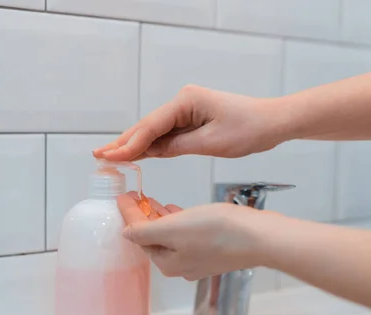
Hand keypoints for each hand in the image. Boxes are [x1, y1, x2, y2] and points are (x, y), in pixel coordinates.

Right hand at [94, 85, 283, 160]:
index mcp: (186, 101)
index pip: (151, 127)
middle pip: (147, 126)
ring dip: (133, 145)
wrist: (272, 122)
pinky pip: (166, 134)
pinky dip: (151, 145)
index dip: (130, 144)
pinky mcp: (191, 119)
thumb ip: (177, 147)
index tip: (111, 158)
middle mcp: (182, 101)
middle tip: (98, 155)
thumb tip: (151, 153)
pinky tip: (134, 153)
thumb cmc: (248, 129)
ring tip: (108, 155)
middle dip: (123, 143)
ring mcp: (185, 110)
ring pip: (154, 131)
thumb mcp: (211, 143)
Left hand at [117, 194, 276, 280]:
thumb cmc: (216, 231)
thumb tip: (126, 233)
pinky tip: (176, 210)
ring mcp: (198, 259)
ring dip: (159, 217)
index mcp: (167, 263)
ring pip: (170, 236)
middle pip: (153, 238)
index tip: (122, 196)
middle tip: (135, 196)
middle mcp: (180, 266)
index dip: (129, 214)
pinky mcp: (213, 250)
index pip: (139, 236)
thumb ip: (145, 232)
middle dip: (142, 216)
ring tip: (152, 200)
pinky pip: (186, 235)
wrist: (259, 237)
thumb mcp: (173, 229)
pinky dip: (177, 221)